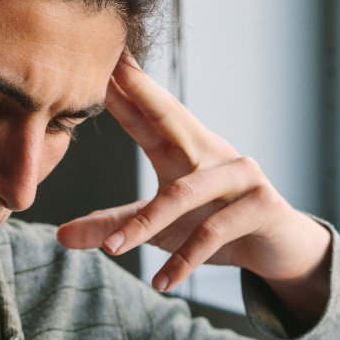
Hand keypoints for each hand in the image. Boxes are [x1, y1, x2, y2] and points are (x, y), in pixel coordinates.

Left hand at [58, 54, 332, 330]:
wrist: (278, 249)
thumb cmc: (215, 226)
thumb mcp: (158, 229)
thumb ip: (113, 226)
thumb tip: (61, 236)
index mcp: (185, 147)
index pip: (147, 112)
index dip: (123, 86)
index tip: (98, 56)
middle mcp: (212, 151)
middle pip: (171, 119)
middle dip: (140, 97)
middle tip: (107, 76)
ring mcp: (240, 174)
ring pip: (184, 193)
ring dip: (145, 224)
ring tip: (112, 251)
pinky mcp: (260, 205)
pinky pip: (213, 232)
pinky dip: (184, 260)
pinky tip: (160, 282)